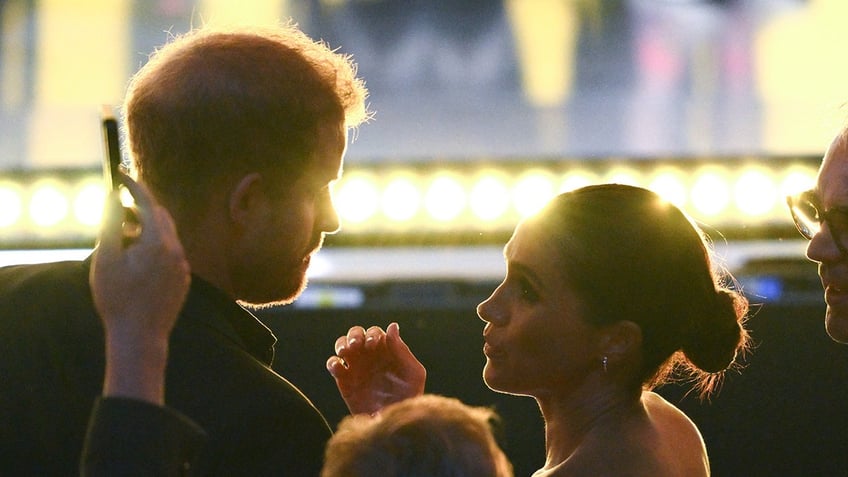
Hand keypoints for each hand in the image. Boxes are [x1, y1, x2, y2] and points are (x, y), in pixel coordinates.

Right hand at [90, 174, 189, 402]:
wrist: (139, 337)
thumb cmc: (117, 298)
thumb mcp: (106, 257)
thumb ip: (111, 224)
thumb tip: (112, 197)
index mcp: (159, 242)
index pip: (149, 203)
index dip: (134, 186)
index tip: (120, 174)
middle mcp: (177, 251)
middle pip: (161, 218)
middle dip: (140, 209)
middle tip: (118, 209)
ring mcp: (183, 267)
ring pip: (166, 237)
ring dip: (145, 231)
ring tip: (121, 240)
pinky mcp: (183, 280)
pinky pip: (170, 255)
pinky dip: (154, 250)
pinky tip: (135, 263)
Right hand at [326, 322, 425, 414]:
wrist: (394, 422)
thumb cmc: (410, 397)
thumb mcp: (413, 373)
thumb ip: (402, 350)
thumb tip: (392, 326)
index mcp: (386, 350)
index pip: (375, 332)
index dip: (372, 334)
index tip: (373, 344)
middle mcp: (369, 355)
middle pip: (356, 334)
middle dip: (354, 335)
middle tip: (356, 344)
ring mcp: (355, 366)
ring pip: (342, 344)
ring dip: (341, 343)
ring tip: (345, 351)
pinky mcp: (343, 380)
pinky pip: (333, 364)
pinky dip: (332, 362)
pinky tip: (339, 368)